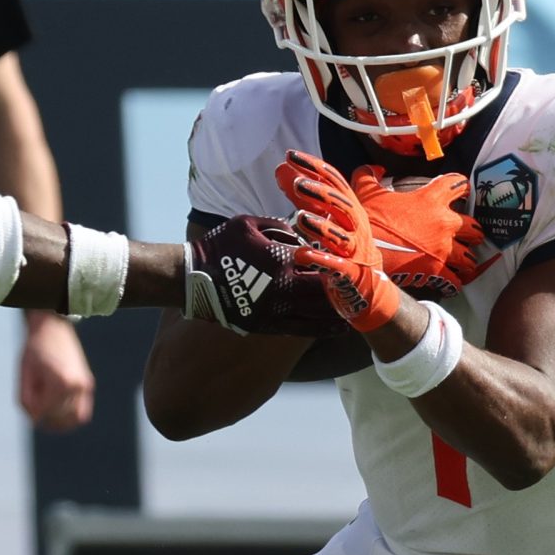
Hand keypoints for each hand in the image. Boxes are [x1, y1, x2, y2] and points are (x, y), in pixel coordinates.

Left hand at [19, 312, 95, 431]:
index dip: (33, 412)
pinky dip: (72, 417)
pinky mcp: (87, 385)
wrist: (52, 328)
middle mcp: (76, 385)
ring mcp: (85, 386)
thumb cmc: (35, 349)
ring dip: (60, 422)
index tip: (28, 405)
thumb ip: (27, 399)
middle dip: (46, 417)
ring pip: (74, 418)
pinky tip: (60, 414)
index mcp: (60, 382)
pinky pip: (82, 411)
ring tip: (48, 418)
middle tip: (37, 411)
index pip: (44, 412)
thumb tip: (35, 419)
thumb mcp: (24, 374)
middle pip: (59, 417)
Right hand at [183, 215, 353, 334]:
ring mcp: (275, 310)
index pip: (321, 263)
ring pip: (318, 316)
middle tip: (363, 291)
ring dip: (339, 315)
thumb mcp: (248, 224)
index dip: (342, 264)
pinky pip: (301, 330)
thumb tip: (300, 233)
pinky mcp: (266, 325)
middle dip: (345, 292)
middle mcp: (283, 288)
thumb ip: (279, 225)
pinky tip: (336, 329)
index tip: (357, 264)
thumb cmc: (218, 247)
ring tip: (356, 314)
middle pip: (326, 293)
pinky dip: (322, 330)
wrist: (190, 279)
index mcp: (281, 260)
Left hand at [266, 159, 405, 331]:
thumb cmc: (345, 250)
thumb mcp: (327, 218)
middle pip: (341, 205)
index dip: (314, 167)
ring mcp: (354, 251)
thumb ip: (304, 197)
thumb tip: (283, 170)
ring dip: (321, 227)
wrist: (369, 290)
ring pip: (340, 236)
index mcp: (350, 210)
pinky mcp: (350, 274)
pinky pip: (337, 267)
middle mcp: (355, 227)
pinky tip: (302, 255)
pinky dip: (321, 260)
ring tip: (301, 218)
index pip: (334, 182)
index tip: (290, 156)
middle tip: (296, 183)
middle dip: (320, 193)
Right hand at [284, 156, 483, 289]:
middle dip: (471, 231)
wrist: (362, 250)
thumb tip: (374, 168)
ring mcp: (443, 249)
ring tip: (464, 262)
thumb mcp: (366, 191)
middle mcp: (443, 223)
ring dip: (466, 259)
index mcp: (431, 199)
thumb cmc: (368, 220)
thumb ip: (370, 175)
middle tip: (467, 235)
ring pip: (469, 256)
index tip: (460, 189)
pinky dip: (454, 281)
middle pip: (473, 226)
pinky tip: (452, 282)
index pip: (457, 185)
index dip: (460, 186)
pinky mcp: (436, 270)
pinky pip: (454, 280)